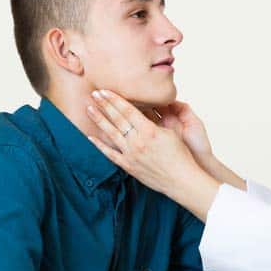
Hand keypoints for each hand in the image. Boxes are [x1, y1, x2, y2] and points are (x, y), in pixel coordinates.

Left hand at [86, 90, 220, 219]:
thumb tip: (142, 114)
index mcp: (149, 130)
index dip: (115, 99)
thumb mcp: (170, 133)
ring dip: (99, 120)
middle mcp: (137, 141)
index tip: (105, 91)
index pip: (128, 110)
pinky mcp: (129, 166)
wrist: (181, 180)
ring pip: (111, 133)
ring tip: (89, 109)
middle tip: (94, 94)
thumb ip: (154, 123)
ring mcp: (131, 154)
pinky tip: (90, 137)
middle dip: (105, 105)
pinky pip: (110, 154)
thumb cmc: (180, 156)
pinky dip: (100, 146)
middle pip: (117, 119)